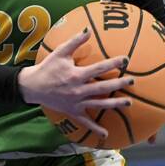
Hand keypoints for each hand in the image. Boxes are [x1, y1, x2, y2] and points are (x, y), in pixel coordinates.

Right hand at [18, 29, 132, 139]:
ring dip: (115, 104)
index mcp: (76, 75)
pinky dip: (95, 129)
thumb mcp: (59, 52)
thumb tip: (88, 30)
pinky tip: (106, 135)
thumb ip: (74, 41)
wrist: (32, 86)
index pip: (99, 69)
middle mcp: (79, 90)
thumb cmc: (47, 67)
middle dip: (119, 84)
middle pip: (103, 88)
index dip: (113, 63)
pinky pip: (85, 122)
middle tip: (132, 81)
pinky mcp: (72, 111)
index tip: (125, 59)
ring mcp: (76, 102)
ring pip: (99, 105)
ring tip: (129, 103)